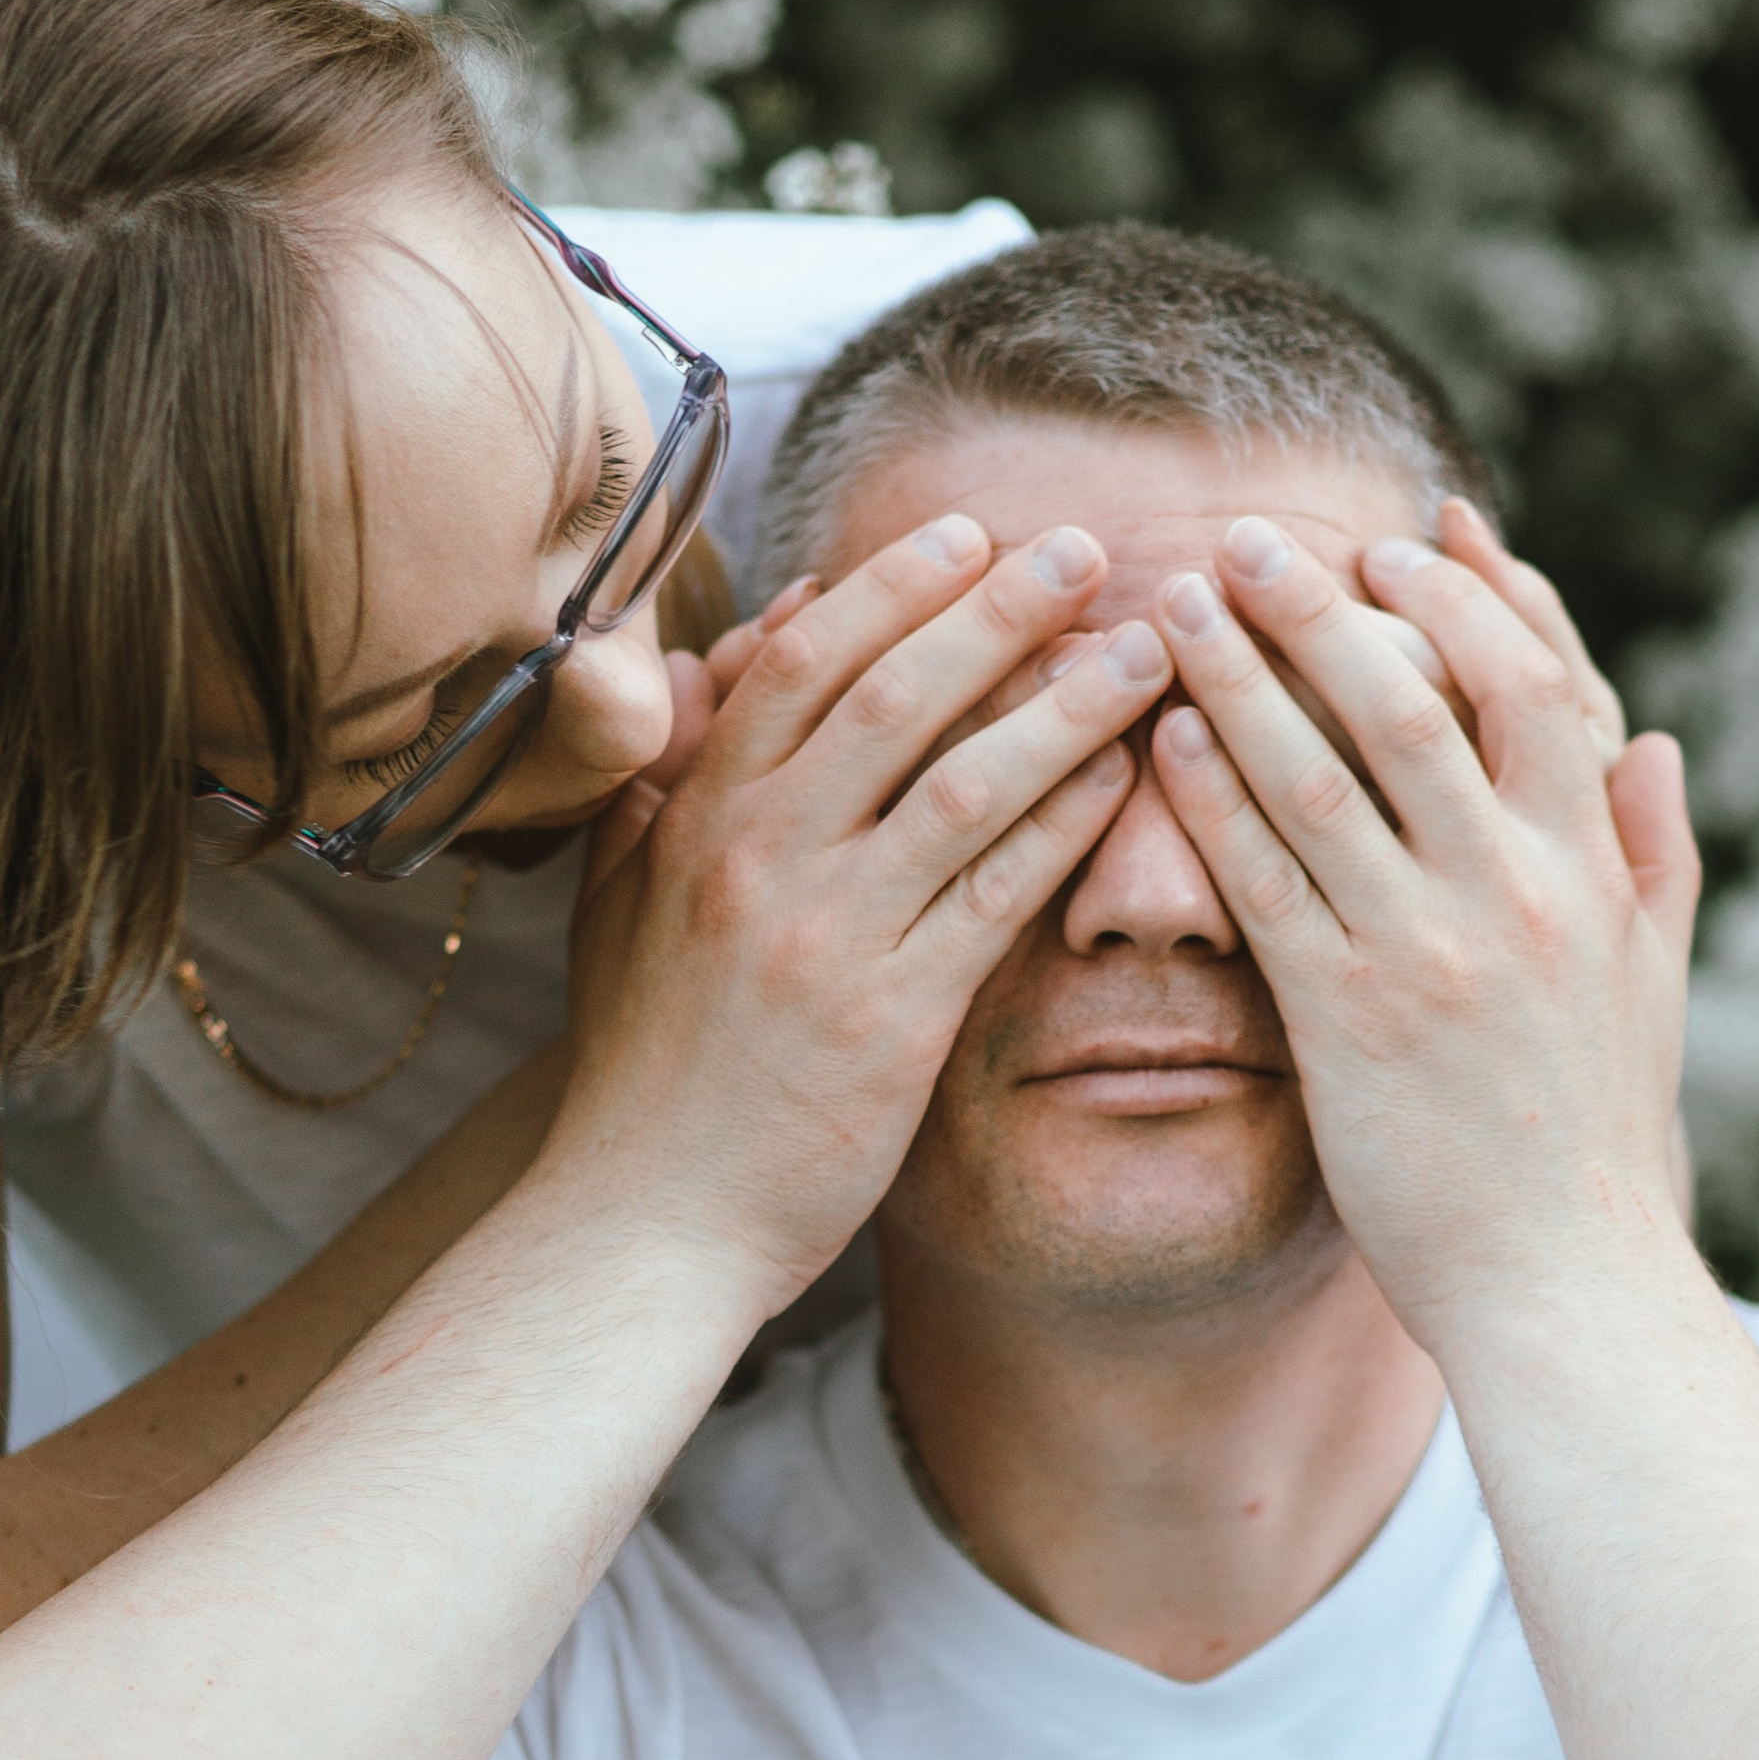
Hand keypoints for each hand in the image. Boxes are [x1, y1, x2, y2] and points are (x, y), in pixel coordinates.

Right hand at [554, 518, 1170, 1310]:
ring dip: (1060, 705)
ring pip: (961, 785)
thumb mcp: (618, 908)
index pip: (798, 664)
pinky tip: (1127, 779)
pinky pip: (993, 897)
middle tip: (1082, 548)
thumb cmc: (644, 1075)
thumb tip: (707, 667)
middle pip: (892, 697)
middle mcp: (756, 861)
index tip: (969, 537)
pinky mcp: (889, 1022)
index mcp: (693, 822)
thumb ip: (661, 784)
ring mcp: (825, 938)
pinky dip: (1065, 827)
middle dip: (995, 611)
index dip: (891, 589)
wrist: (646, 1221)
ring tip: (1140, 649)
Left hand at [1146, 517, 1698, 1351]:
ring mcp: (1434, 949)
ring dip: (1245, 673)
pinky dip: (1213, 797)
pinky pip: (1269, 881)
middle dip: (1330, 602)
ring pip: (1328, 770)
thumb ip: (1656, 857)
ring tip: (1177, 603)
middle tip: (1251, 537)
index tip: (1423, 530)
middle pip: (1422, 695)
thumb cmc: (1599, 1147)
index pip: (1544, 684)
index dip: (1482, 593)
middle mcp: (1520, 889)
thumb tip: (1655, 744)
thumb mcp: (1655, 987)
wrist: (1565, 1288)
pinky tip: (1162, 741)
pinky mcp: (1353, 1018)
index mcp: (1595, 869)